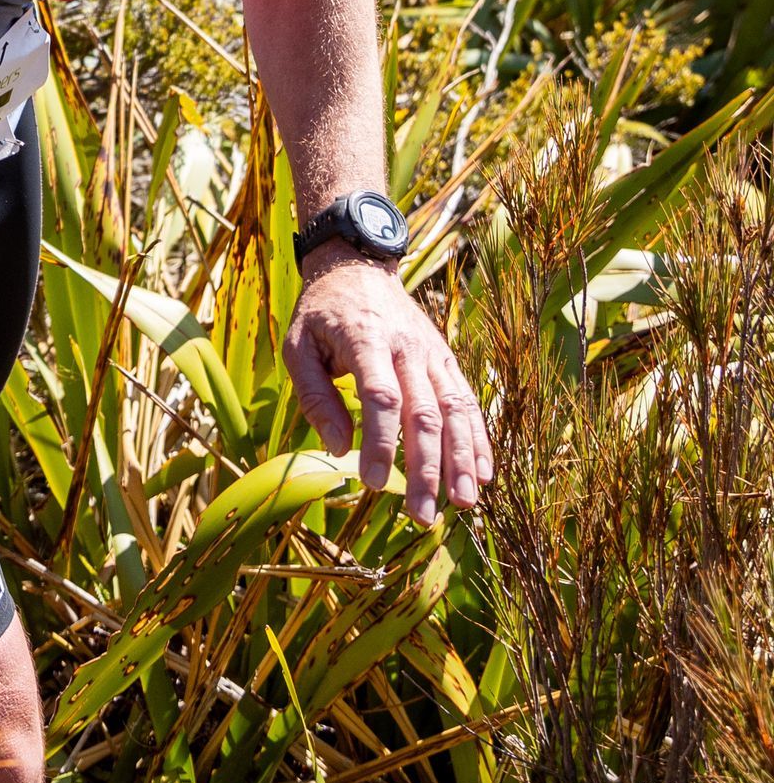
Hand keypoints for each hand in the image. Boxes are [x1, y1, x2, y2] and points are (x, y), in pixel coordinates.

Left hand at [281, 247, 493, 526]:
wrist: (357, 266)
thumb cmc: (321, 313)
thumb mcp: (298, 345)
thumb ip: (316, 396)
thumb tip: (340, 449)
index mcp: (365, 339)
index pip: (382, 396)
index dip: (382, 442)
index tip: (375, 484)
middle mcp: (407, 347)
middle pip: (424, 412)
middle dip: (427, 468)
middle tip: (424, 516)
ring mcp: (432, 353)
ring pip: (454, 410)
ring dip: (462, 460)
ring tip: (464, 504)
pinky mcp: (446, 359)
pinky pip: (467, 402)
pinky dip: (479, 439)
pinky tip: (485, 475)